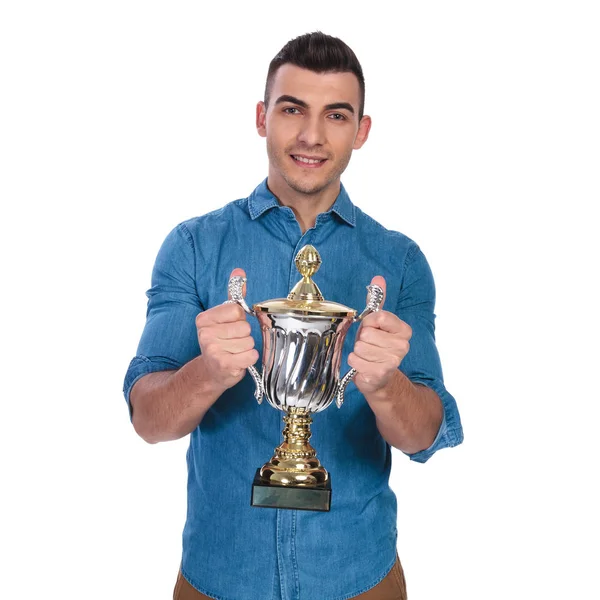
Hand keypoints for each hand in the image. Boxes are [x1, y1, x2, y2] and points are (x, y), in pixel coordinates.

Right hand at [195, 268, 258, 391]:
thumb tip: (239, 271)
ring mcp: (213, 350)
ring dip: (246, 348)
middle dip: (244, 336)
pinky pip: (251, 355)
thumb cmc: (221, 342)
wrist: (211, 371)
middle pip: (244, 327)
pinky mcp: (223, 364)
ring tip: (233, 352)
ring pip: (249, 342)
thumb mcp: (224, 318)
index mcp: (204, 319)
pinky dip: (249, 359)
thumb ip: (233, 295)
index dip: (239, 320)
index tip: (230, 328)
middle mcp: (205, 333)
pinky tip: (237, 361)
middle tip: (232, 343)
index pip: (237, 310)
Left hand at [347, 276, 411, 395]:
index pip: (378, 316)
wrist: (379, 377)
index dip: (368, 322)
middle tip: (368, 345)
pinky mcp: (380, 373)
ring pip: (359, 347)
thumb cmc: (376, 347)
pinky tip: (363, 365)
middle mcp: (403, 346)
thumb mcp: (376, 323)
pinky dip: (355, 362)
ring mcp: (393, 361)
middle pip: (366, 333)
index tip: (372, 329)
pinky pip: (355, 360)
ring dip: (358, 351)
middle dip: (361, 339)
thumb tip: (378, 278)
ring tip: (366, 356)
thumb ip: (377, 301)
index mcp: (404, 330)